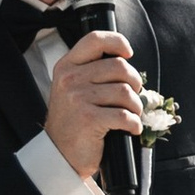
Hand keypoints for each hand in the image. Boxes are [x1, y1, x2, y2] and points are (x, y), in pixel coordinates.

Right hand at [45, 28, 142, 181]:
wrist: (59, 154)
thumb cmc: (73, 121)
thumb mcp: (73, 88)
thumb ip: (92, 72)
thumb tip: (126, 63)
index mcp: (67, 66)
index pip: (95, 40)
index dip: (117, 42)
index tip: (128, 54)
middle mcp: (70, 79)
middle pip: (119, 66)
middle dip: (135, 83)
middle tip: (133, 96)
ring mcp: (78, 98)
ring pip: (125, 92)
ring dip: (135, 106)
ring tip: (131, 114)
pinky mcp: (89, 119)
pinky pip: (124, 115)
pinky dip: (134, 123)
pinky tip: (130, 128)